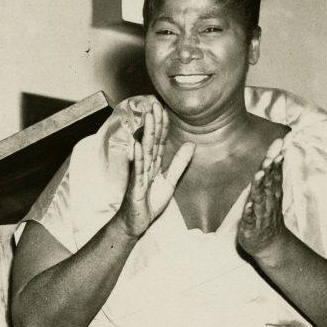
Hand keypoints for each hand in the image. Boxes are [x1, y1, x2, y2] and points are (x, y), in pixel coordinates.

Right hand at [117, 102, 193, 238]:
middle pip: (151, 141)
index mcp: (154, 163)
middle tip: (156, 103)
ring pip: (144, 151)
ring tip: (148, 117)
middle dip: (154, 122)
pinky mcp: (134, 187)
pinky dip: (137, 158)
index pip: (160, 141)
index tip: (165, 108)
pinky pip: (136, 170)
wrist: (135, 223)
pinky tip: (137, 145)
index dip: (163, 125)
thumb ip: (179, 163)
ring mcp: (138, 175)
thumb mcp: (170, 182)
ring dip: (146, 134)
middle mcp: (145, 165)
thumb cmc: (148, 202)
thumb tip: (192, 145)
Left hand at [237, 140, 286, 257]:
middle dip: (269, 170)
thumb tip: (279, 146)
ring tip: (259, 174)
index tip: (280, 146)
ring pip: (260, 199)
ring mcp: (259, 214)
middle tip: (270, 157)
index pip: (275, 174)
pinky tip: (248, 205)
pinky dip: (250, 212)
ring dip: (259, 187)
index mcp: (272, 192)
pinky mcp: (250, 226)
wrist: (271, 244)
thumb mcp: (272, 190)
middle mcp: (267, 201)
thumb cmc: (269, 213)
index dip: (276, 160)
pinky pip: (250, 218)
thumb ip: (274, 168)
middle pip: (268, 184)